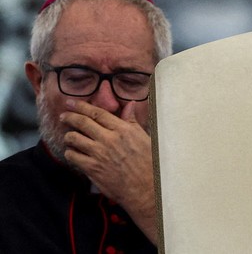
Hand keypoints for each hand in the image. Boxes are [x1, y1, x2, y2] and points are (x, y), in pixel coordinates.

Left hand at [60, 99, 157, 243]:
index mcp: (123, 129)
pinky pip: (73, 156)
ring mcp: (99, 154)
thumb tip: (129, 104)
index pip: (98, 113)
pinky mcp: (92, 168)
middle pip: (83, 123)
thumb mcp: (144, 137)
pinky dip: (70, 152)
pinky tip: (72, 152)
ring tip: (68, 136)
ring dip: (69, 135)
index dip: (82, 106)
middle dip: (70, 117)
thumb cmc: (148, 162)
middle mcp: (109, 139)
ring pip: (74, 138)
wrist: (145, 187)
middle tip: (63, 115)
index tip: (71, 102)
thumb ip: (132, 121)